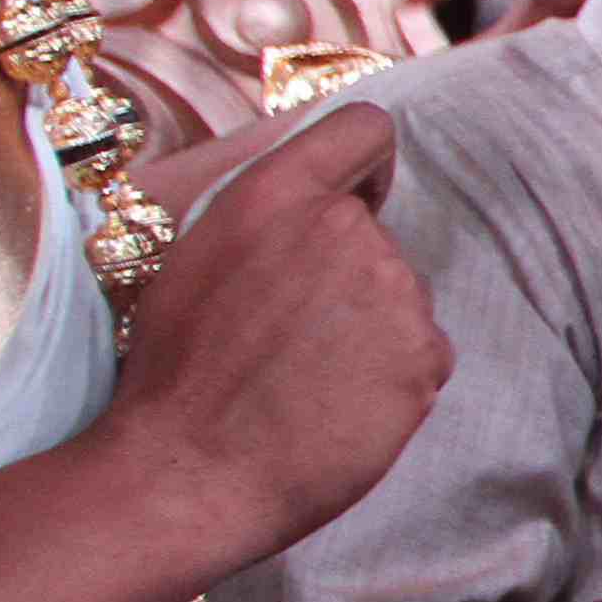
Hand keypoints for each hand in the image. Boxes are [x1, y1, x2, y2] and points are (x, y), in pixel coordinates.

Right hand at [96, 100, 448, 571]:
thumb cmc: (176, 374)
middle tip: (289, 337)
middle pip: (378, 237)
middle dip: (348, 277)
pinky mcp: (424, 352)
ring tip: (304, 380)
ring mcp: (391, 290)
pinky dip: (394, 380)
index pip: (365, 130)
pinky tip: (336, 409)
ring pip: (400, 300)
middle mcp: (343, 228)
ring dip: (370, 332)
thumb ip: (270, 220)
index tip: (352, 199)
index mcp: (274, 192)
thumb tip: (322, 207)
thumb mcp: (199, 258)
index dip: (366, 166)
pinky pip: (423, 355)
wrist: (187, 470)